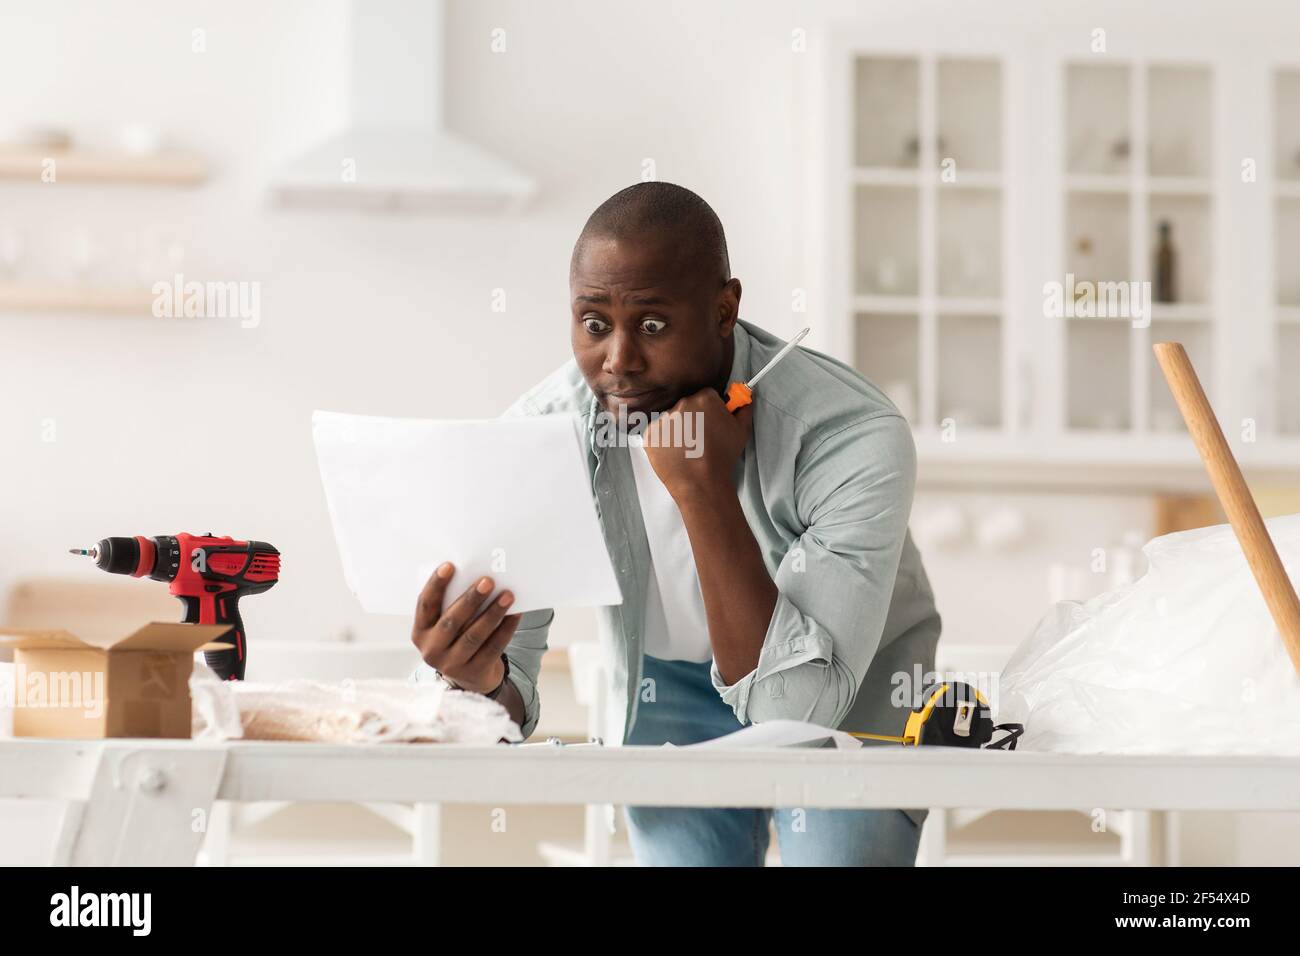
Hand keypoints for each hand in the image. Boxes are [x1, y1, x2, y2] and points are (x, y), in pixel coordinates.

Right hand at [411, 562, 520, 694]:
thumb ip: (451, 605)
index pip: (425, 605)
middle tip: (488, 581)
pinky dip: (505, 629)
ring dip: (493, 613)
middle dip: (471, 599)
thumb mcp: (444, 626)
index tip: (449, 566)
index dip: (436, 585)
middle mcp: (432, 650)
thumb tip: (477, 577)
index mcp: (420, 632)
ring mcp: (452, 665)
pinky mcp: (474, 672)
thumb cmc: (457, 638)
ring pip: (474, 635)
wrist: (470, 676)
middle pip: (452, 621)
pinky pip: (493, 647)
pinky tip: (515, 614)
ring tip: (508, 595)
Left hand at [642, 386, 753, 498]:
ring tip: (689, 449)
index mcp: (705, 399)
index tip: (712, 422)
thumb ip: (743, 410)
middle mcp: (682, 404)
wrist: (701, 482)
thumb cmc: (722, 458)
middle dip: (694, 419)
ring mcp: (663, 419)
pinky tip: (676, 453)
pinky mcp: (651, 434)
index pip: (707, 396)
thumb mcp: (742, 431)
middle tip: (701, 439)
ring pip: (672, 420)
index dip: (711, 410)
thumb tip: (743, 400)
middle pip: (688, 406)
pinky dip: (664, 442)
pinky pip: (658, 434)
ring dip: (678, 430)